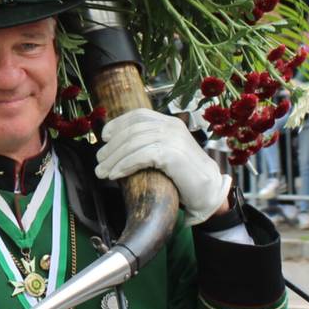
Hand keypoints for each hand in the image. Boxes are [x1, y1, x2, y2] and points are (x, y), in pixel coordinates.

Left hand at [95, 109, 231, 224]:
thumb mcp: (166, 154)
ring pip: (133, 143)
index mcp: (171, 123)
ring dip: (113, 159)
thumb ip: (150, 145)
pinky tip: (115, 175)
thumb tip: (118, 148)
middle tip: (99, 162)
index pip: (139, 115)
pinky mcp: (172, 154)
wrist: (209, 193)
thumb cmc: (185, 178)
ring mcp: (173, 139)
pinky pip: (140, 156)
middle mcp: (172, 127)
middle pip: (132, 130)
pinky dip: (124, 165)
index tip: (104, 137)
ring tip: (102, 172)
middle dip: (111, 147)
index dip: (118, 124)